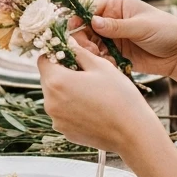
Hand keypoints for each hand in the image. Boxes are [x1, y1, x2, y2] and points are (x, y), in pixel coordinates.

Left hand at [37, 47, 162, 153]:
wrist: (133, 133)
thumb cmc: (120, 97)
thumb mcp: (101, 66)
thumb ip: (79, 52)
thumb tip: (68, 43)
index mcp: (56, 82)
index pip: (43, 60)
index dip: (56, 55)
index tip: (70, 57)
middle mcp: (50, 102)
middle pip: (48, 79)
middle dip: (62, 73)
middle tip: (86, 75)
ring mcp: (56, 120)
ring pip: (55, 97)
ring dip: (67, 92)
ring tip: (92, 94)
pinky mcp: (65, 132)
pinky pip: (63, 113)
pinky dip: (73, 108)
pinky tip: (93, 109)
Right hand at [80, 0, 176, 76]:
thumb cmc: (166, 31)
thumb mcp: (142, 26)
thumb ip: (117, 26)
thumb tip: (92, 22)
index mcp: (115, 5)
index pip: (89, 7)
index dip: (79, 17)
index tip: (74, 28)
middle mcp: (109, 19)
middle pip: (84, 26)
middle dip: (83, 38)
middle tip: (90, 49)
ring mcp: (111, 37)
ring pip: (88, 42)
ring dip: (90, 51)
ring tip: (99, 57)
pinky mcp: (114, 53)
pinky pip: (98, 56)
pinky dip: (99, 60)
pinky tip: (108, 64)